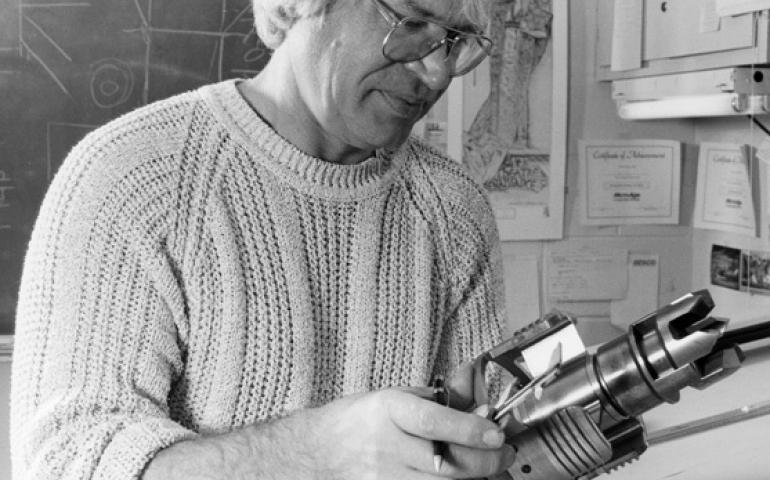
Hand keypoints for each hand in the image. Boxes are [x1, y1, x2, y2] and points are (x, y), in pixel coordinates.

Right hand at [310, 388, 515, 478]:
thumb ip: (438, 403)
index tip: (496, 433)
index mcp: (389, 410)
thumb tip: (482, 410)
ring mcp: (386, 478)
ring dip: (473, 477)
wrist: (320, 451)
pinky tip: (461, 477)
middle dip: (485, 460)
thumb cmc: (360, 419)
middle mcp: (387, 446)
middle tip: (504, 452)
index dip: (469, 429)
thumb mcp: (396, 397)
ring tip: (487, 463)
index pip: (432, 421)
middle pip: (446, 463)